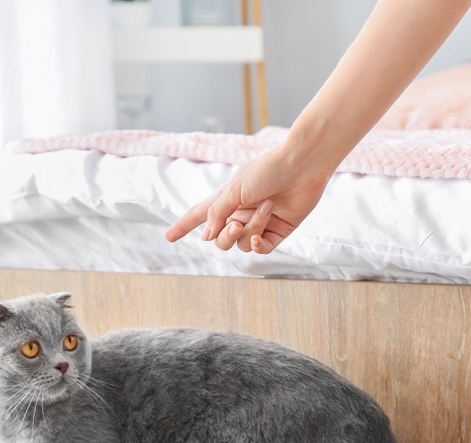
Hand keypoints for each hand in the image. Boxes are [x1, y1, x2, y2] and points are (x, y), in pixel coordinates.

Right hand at [164, 146, 332, 253]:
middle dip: (224, 236)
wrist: (302, 166)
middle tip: (234, 224)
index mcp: (227, 199)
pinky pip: (260, 249)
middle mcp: (240, 213)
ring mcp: (258, 223)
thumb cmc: (267, 170)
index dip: (184, 226)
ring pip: (242, 244)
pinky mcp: (278, 231)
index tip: (168, 237)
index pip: (200, 216)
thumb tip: (205, 235)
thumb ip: (218, 212)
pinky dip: (258, 245)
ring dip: (250, 229)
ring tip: (266, 209)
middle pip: (220, 239)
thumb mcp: (235, 189)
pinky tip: (261, 236)